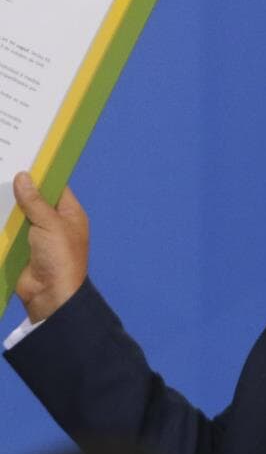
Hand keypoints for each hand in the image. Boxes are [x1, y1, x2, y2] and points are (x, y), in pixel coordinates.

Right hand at [12, 172, 88, 322]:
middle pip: (35, 199)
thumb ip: (35, 202)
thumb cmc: (60, 257)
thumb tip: (23, 177)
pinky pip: (9, 229)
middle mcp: (55, 222)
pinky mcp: (21, 246)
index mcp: (70, 214)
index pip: (56, 187)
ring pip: (19, 213)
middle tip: (1, 168)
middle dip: (19, 188)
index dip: (41, 174)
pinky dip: (1, 221)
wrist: (50, 294)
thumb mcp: (50, 224)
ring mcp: (37, 234)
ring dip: (7, 204)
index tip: (23, 159)